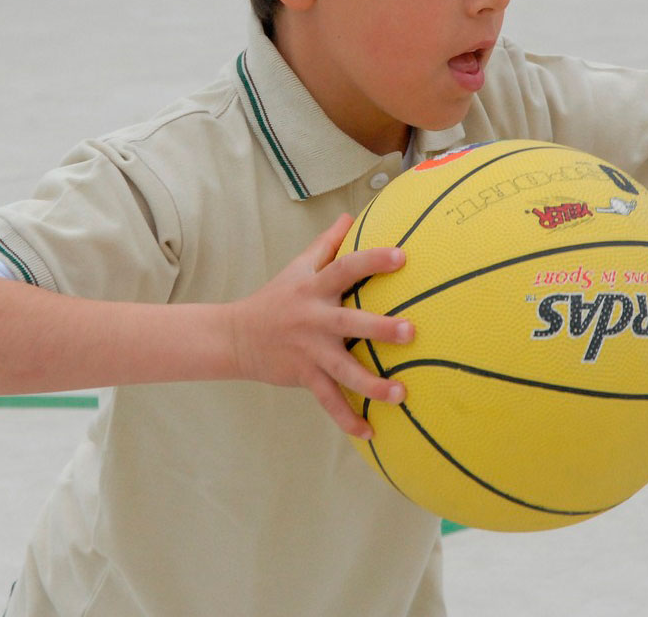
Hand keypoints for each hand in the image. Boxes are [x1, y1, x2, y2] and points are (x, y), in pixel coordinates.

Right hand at [227, 213, 412, 438]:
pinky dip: (346, 418)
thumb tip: (351, 216)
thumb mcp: (298, 267)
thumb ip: (326, 244)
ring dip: (371, 384)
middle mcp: (313, 320)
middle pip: (349, 323)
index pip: (345, 268)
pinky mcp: (303, 376)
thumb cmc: (276, 298)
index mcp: (314, 289)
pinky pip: (327, 401)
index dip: (372, 261)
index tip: (402, 256)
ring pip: (342, 371)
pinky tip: (370, 431)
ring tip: (400, 394)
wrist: (236, 336)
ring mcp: (309, 351)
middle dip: (379, 328)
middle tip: (411, 332)